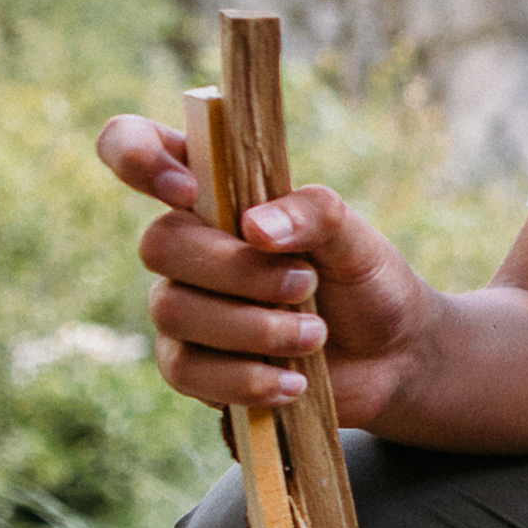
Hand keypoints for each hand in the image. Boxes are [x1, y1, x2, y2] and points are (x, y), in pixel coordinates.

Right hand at [94, 114, 436, 428]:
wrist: (391, 356)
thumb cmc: (365, 281)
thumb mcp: (355, 238)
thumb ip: (314, 215)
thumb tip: (254, 228)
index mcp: (216, 191)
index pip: (136, 146)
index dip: (139, 157)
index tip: (189, 190)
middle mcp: (188, 245)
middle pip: (159, 244)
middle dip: (236, 270)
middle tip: (305, 283)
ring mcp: (183, 305)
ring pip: (173, 311)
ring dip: (254, 327)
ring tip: (315, 334)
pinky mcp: (192, 364)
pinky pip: (187, 371)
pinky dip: (245, 378)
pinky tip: (294, 381)